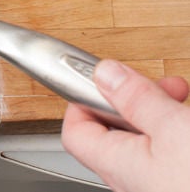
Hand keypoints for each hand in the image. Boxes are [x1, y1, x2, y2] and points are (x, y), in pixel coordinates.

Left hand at [62, 59, 189, 191]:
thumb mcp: (175, 127)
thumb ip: (137, 99)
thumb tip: (106, 75)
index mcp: (118, 165)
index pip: (76, 131)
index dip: (83, 100)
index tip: (104, 79)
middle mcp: (133, 183)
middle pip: (116, 135)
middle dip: (138, 103)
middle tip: (165, 86)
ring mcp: (160, 189)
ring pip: (150, 147)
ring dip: (166, 120)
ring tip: (186, 103)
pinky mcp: (182, 187)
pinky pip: (173, 162)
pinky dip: (182, 140)